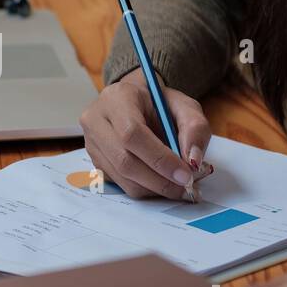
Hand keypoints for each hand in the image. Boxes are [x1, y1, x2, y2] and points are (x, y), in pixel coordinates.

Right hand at [79, 68, 211, 199]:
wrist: (136, 103)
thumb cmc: (159, 104)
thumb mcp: (184, 106)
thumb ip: (195, 128)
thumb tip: (192, 161)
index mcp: (117, 98)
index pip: (132, 134)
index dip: (159, 158)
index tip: (185, 174)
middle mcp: (96, 120)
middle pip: (124, 160)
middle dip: (158, 180)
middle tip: (185, 187)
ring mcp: (91, 142)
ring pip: (121, 176)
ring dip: (153, 188)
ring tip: (176, 186)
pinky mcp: (94, 161)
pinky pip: (119, 183)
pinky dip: (144, 188)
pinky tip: (159, 181)